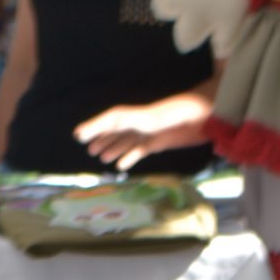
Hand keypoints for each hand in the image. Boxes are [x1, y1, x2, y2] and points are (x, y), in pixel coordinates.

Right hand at [73, 97, 208, 171]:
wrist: (201, 117)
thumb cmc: (172, 114)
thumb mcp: (139, 119)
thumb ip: (112, 123)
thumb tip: (85, 132)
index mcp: (132, 115)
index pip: (108, 120)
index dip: (93, 126)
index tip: (78, 135)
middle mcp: (137, 123)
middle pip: (115, 131)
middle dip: (102, 139)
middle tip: (89, 149)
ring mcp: (148, 133)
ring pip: (126, 142)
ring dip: (113, 149)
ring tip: (101, 157)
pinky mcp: (159, 142)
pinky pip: (140, 150)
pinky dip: (130, 157)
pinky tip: (121, 165)